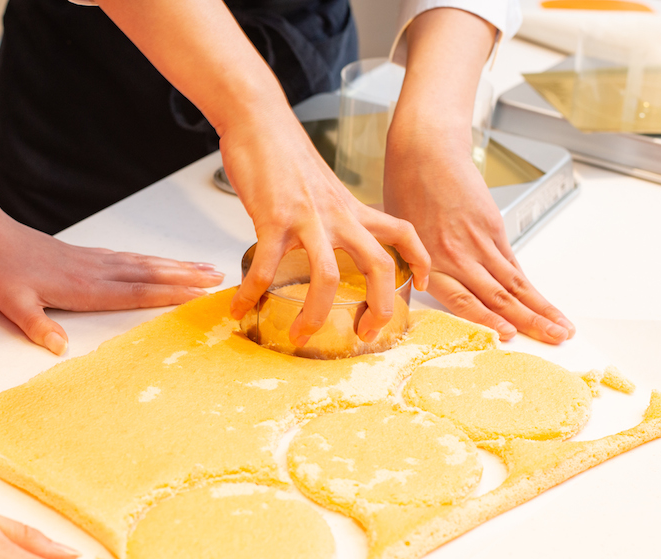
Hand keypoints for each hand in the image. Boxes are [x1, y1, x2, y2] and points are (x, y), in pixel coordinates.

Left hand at [0, 200, 223, 354]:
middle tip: (218, 277)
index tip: (198, 293)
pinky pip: (129, 258)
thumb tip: (59, 348)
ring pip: (143, 263)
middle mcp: (95, 270)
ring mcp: (93, 260)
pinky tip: (161, 263)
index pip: (135, 291)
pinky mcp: (86, 255)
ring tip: (202, 267)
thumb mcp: (11, 304)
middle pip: (149, 274)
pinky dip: (151, 261)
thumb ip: (37, 325)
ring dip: (175, 266)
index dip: (168, 293)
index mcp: (83, 286)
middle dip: (185, 276)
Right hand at [223, 104, 429, 346]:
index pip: (402, 232)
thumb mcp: (323, 187)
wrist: (259, 120)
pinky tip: (241, 306)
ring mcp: (307, 219)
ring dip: (314, 314)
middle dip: (378, 307)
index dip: (419, 260)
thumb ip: (331, 216)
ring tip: (300, 335)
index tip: (418, 284)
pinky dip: (252, 293)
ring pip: (326, 277)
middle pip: (378, 266)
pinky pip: (265, 267)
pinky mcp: (273, 219)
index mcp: (352, 209)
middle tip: (365, 333)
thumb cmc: (285, 153)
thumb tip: (323, 242)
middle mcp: (338, 216)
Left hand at [383, 134, 573, 343]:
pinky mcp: (493, 226)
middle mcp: (457, 255)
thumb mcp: (399, 238)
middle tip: (553, 341)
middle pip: (497, 296)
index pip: (462, 300)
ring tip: (561, 328)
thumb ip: (413, 270)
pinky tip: (542, 300)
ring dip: (540, 307)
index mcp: (429, 262)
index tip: (509, 336)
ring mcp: (479, 241)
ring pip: (513, 282)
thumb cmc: (405, 191)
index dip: (488, 320)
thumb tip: (415, 298)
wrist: (426, 152)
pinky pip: (512, 262)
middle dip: (528, 322)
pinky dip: (528, 284)